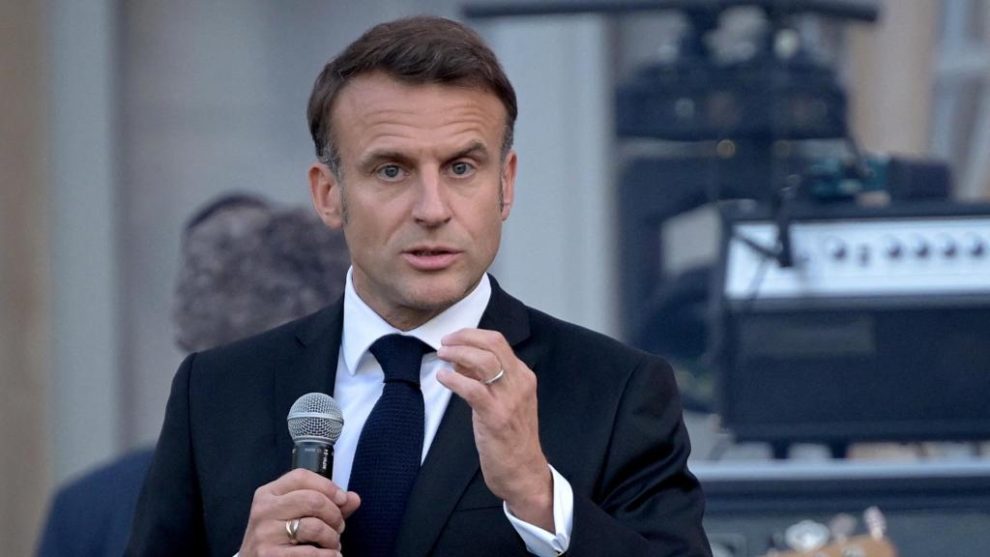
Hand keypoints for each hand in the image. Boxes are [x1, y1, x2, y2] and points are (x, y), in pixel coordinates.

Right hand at [239, 468, 360, 555]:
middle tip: (339, 527)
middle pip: (313, 500)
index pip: (301, 476)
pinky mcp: (270, 556)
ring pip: (314, 527)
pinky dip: (329, 555)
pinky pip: (310, 553)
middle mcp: (264, 510)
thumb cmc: (279, 537)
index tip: (343, 499)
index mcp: (268, 493)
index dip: (328, 486)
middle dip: (335, 515)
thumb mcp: (295, 514)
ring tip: (333, 544)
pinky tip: (331, 556)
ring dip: (333, 538)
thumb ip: (325, 504)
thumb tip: (353, 498)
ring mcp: (265, 534)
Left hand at [436, 328, 553, 530]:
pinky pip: (472, 388)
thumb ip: (487, 380)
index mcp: (523, 376)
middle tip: (445, 343)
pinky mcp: (496, 416)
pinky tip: (443, 378)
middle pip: (492, 343)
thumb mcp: (505, 401)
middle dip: (464, 337)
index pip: (498, 341)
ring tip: (441, 357)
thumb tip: (461, 362)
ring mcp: (509, 399)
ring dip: (457, 354)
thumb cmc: (511, 438)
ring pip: (483, 361)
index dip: (472, 334)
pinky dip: (454, 379)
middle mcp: (520, 382)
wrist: (523, 471)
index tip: (454, 338)